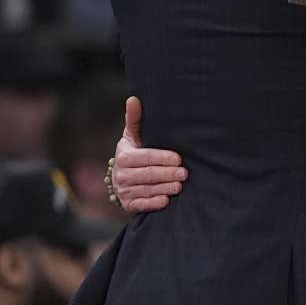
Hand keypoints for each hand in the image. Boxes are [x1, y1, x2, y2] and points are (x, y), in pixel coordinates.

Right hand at [110, 96, 187, 212]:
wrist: (120, 178)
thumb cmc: (133, 152)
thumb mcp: (132, 136)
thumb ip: (135, 119)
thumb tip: (133, 98)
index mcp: (124, 156)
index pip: (145, 157)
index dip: (162, 158)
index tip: (178, 158)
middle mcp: (121, 175)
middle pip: (148, 174)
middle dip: (167, 174)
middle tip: (184, 173)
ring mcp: (124, 191)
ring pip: (147, 190)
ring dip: (165, 188)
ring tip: (180, 185)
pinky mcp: (128, 205)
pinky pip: (142, 205)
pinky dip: (154, 203)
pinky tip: (166, 200)